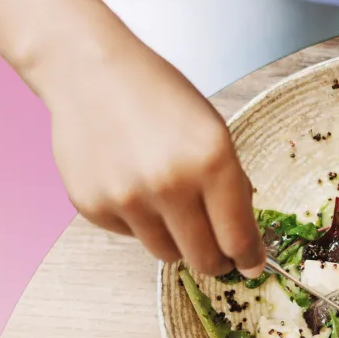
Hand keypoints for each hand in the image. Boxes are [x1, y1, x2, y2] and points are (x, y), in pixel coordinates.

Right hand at [42, 28, 265, 277]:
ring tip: (167, 201)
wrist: (88, 72)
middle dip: (216, 260)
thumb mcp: (211, 128)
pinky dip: (138, 219)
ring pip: (166, 253)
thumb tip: (240, 239)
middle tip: (217, 253)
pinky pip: (131, 235)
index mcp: (211, 160)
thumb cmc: (156, 94)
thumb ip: (229, 183)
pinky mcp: (94, 207)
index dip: (248, 257)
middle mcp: (169, 185)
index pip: (237, 238)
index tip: (250, 265)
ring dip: (175, 238)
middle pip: (203, 259)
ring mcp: (128, 200)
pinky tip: (130, 181)